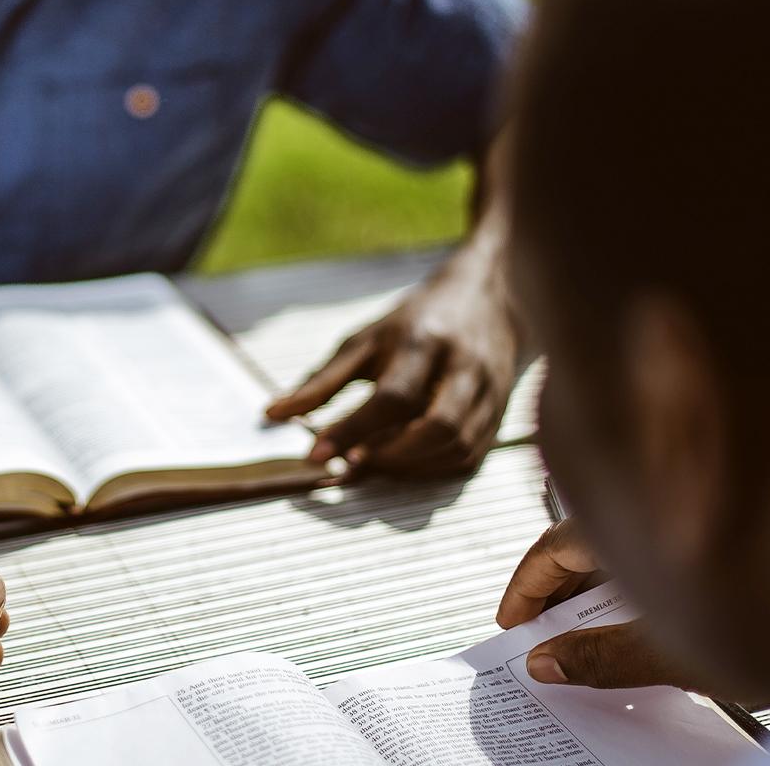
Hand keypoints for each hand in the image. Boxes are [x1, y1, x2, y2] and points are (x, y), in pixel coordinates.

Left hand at [267, 257, 519, 476]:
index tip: (316, 454)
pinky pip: (467, 457)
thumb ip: (321, 381)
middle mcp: (464, 368)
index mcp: (425, 342)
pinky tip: (402, 463)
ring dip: (409, 467)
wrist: (486, 299)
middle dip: (389, 455)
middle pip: (437, 426)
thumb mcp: (364, 340)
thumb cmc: (413, 323)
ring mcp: (489, 393)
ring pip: (456, 447)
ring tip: (372, 462)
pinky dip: (430, 470)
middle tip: (350, 463)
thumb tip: (271, 416)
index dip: (353, 429)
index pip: (392, 396)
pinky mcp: (499, 415)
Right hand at [497, 521, 693, 690]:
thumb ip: (603, 656)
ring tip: (581, 643)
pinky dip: (632, 594)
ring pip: (622, 554)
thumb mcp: (674, 657)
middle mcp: (662, 516)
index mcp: (643, 524)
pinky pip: (656, 562)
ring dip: (595, 596)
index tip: (512, 624)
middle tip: (540, 639)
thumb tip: (544, 662)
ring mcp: (692, 528)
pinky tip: (633, 633)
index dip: (526, 587)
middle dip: (559, 594)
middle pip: (588, 547)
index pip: (557, 545)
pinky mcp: (711, 550)